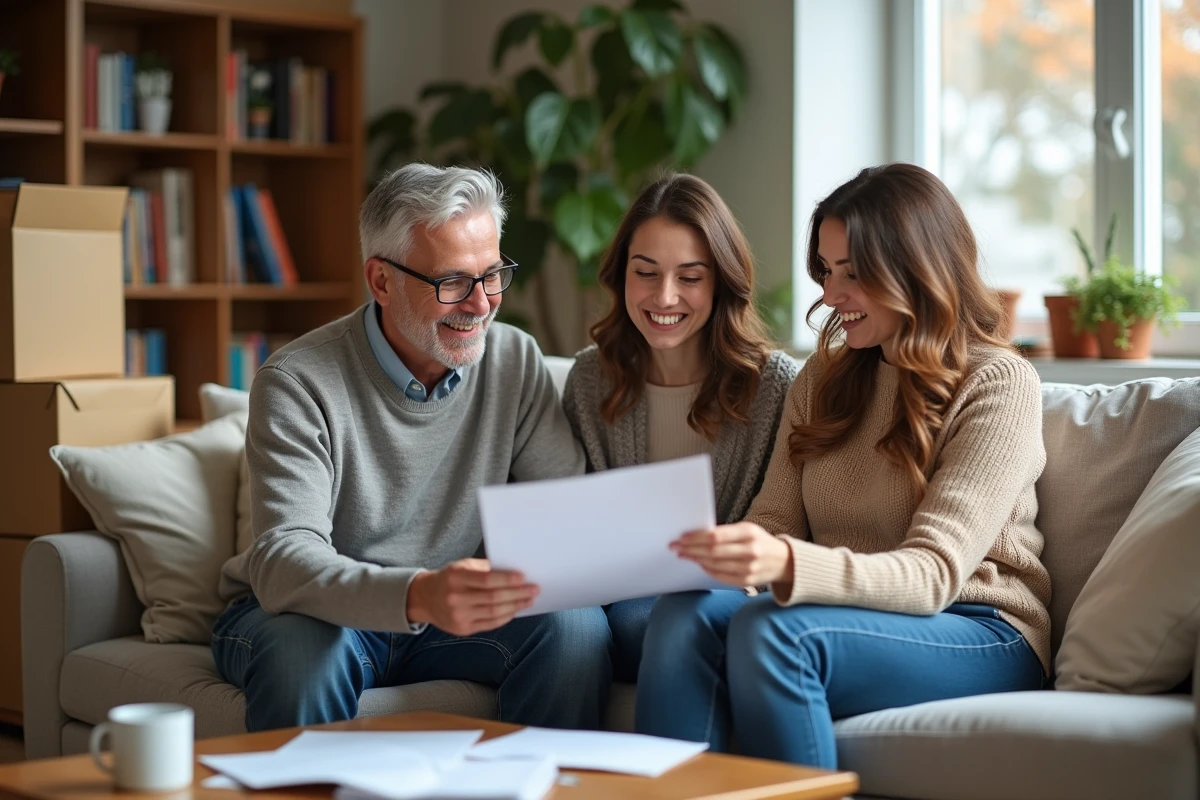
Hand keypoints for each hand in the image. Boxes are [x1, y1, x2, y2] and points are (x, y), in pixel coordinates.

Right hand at [406, 558, 538, 635]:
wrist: (425, 598)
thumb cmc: (449, 578)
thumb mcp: (462, 566)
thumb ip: (485, 568)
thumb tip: (513, 571)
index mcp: (456, 577)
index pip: (487, 579)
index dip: (507, 579)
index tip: (524, 577)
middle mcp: (456, 598)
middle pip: (493, 598)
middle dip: (518, 593)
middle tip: (534, 589)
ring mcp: (459, 616)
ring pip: (494, 613)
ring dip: (515, 606)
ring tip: (529, 600)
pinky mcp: (463, 629)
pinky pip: (490, 624)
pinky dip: (505, 617)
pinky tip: (515, 610)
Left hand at [671, 522, 792, 587]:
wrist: (785, 561)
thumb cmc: (760, 541)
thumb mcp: (748, 529)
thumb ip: (726, 533)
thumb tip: (697, 536)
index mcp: (749, 533)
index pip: (716, 536)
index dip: (696, 538)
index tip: (681, 537)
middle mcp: (750, 551)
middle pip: (713, 551)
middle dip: (691, 549)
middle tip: (675, 547)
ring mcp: (749, 569)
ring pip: (715, 565)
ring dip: (696, 560)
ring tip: (684, 555)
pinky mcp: (747, 582)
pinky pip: (721, 577)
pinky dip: (708, 570)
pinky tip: (699, 564)